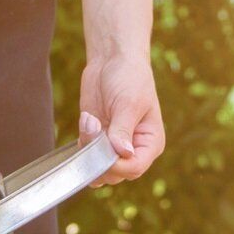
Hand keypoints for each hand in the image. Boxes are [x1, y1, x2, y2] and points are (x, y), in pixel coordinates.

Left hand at [78, 55, 163, 184]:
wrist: (112, 60)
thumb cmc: (129, 77)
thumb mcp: (128, 103)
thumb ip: (123, 130)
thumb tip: (122, 153)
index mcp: (150, 143)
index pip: (135, 167)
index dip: (117, 164)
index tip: (103, 148)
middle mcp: (134, 149)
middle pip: (116, 174)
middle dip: (99, 156)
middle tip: (93, 127)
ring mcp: (114, 146)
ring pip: (99, 168)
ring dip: (88, 150)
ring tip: (90, 121)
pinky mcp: (98, 139)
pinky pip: (87, 155)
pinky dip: (83, 141)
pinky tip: (87, 119)